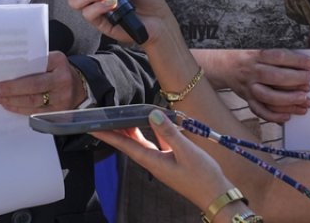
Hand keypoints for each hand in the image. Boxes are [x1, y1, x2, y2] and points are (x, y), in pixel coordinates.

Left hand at [0, 51, 83, 114]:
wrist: (80, 88)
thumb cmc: (58, 71)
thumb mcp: (52, 61)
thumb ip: (34, 63)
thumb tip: (7, 69)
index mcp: (58, 62)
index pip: (35, 67)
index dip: (16, 77)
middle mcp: (62, 80)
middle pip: (33, 87)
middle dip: (10, 90)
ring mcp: (62, 98)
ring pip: (32, 102)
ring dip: (12, 101)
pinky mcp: (59, 112)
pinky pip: (36, 112)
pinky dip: (20, 109)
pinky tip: (9, 106)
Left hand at [91, 108, 234, 212]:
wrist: (217, 195)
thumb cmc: (203, 177)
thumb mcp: (187, 152)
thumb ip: (170, 132)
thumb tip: (152, 113)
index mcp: (153, 161)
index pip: (124, 145)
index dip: (108, 135)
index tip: (92, 127)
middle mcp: (154, 162)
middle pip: (129, 143)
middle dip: (116, 130)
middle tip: (104, 116)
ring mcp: (162, 162)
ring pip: (142, 143)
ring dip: (132, 130)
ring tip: (123, 117)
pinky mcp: (172, 161)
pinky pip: (156, 144)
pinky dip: (152, 133)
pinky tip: (153, 124)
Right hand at [198, 49, 309, 122]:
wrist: (222, 65)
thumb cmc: (249, 55)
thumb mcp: (262, 47)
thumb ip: (288, 51)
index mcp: (255, 54)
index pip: (278, 57)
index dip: (296, 61)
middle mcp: (250, 71)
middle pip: (274, 77)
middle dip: (295, 80)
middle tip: (309, 82)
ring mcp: (248, 87)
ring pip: (268, 97)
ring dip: (288, 101)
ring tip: (305, 100)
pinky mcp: (247, 99)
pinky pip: (260, 111)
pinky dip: (274, 116)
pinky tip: (288, 116)